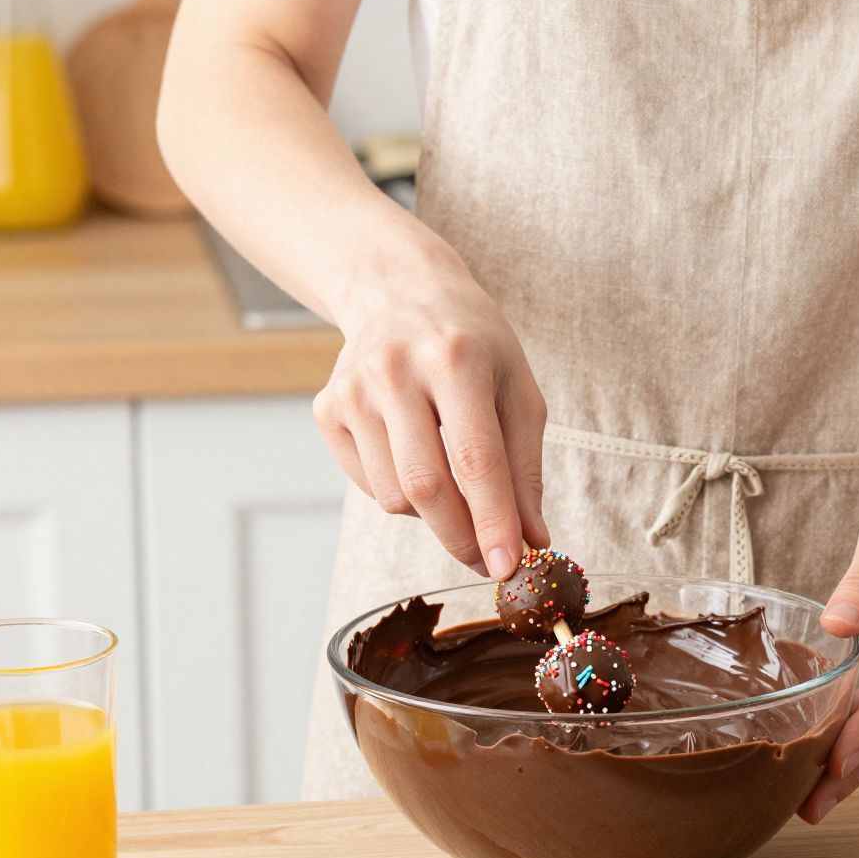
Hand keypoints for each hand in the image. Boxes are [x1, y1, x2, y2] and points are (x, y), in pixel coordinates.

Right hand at [312, 240, 548, 578]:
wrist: (398, 291)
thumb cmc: (473, 345)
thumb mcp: (518, 391)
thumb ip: (526, 469)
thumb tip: (533, 541)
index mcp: (457, 359)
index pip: (475, 457)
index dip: (492, 520)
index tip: (508, 567)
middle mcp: (396, 371)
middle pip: (426, 486)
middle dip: (462, 538)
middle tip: (488, 560)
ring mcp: (353, 390)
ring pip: (394, 497)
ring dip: (432, 515)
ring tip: (453, 481)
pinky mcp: (326, 409)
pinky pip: (368, 486)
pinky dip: (399, 493)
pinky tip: (414, 455)